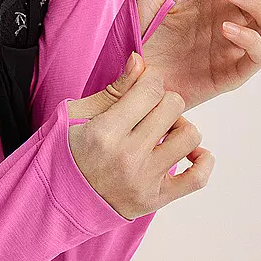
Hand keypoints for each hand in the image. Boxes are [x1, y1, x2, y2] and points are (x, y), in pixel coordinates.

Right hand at [66, 52, 213, 220]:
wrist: (58, 198)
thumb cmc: (66, 151)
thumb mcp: (78, 113)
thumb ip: (115, 89)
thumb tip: (140, 61)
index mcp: (104, 132)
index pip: (150, 90)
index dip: (150, 80)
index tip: (142, 85)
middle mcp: (127, 157)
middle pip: (172, 107)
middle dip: (163, 100)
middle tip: (148, 109)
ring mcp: (144, 181)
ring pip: (189, 136)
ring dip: (179, 127)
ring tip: (162, 132)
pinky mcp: (155, 200)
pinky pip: (198, 178)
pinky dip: (202, 160)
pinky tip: (189, 151)